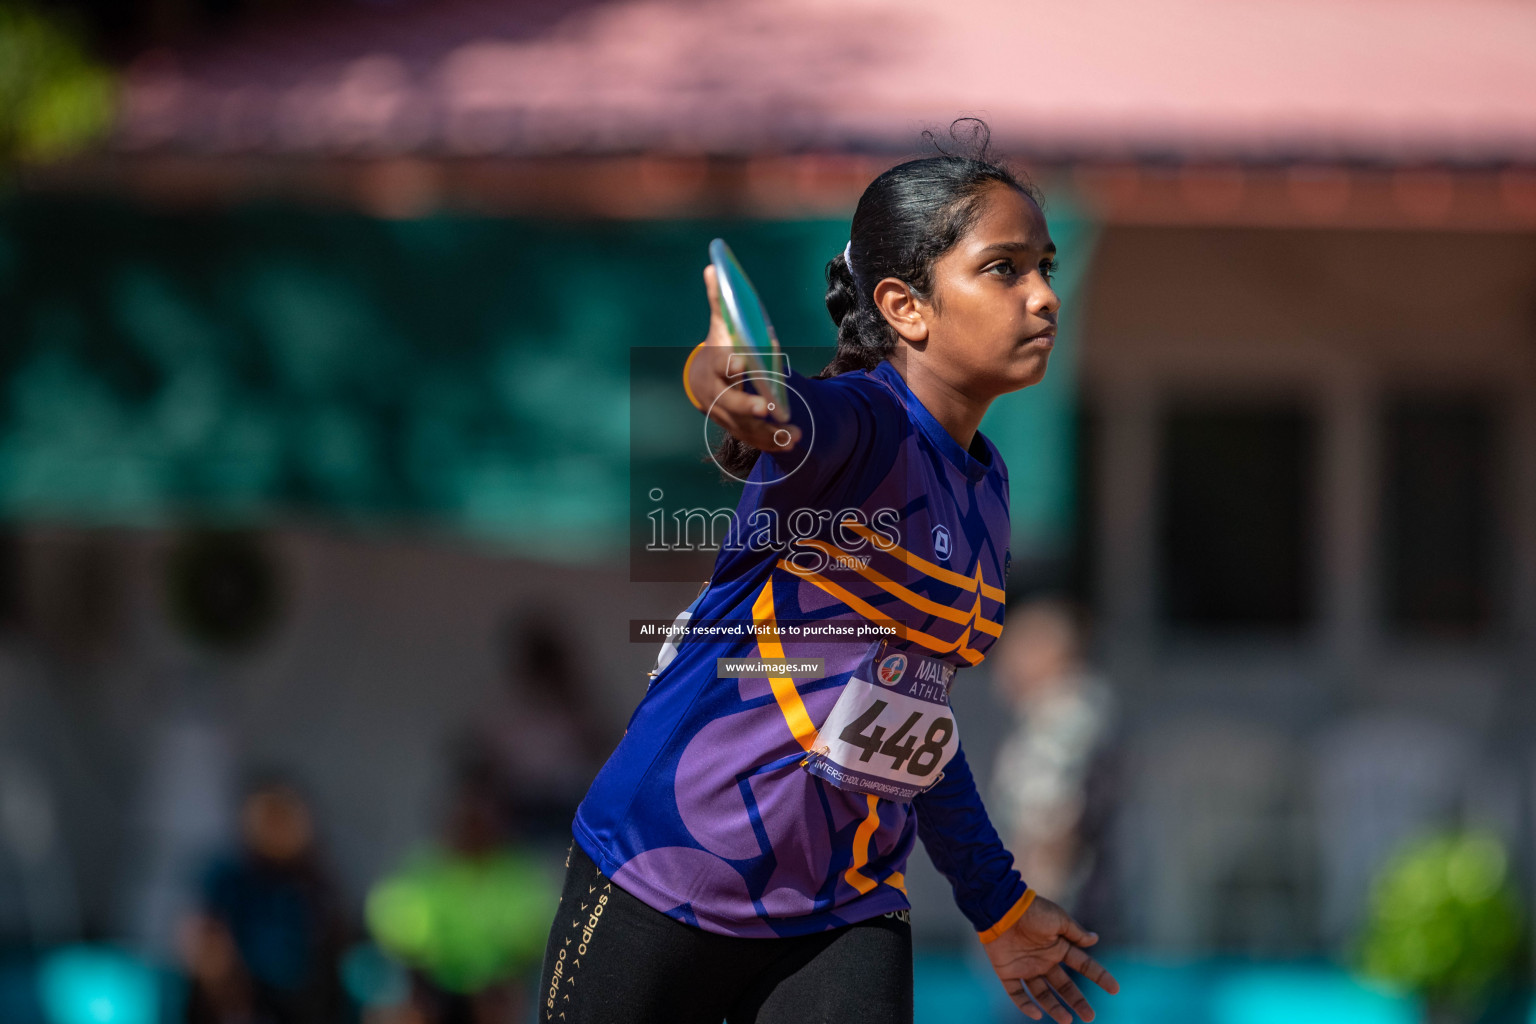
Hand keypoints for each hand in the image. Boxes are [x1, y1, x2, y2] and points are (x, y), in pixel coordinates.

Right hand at [686, 265, 800, 452]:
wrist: (702, 378)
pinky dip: (771, 442)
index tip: (745, 363)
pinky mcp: (736, 427)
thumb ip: (721, 300)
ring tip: (793, 434)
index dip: (733, 365)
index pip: (722, 364)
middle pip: (730, 401)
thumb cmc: (721, 345)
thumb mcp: (720, 323)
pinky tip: (792, 442)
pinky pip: (753, 437)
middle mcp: (716, 391)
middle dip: (749, 405)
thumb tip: (715, 267)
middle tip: (769, 407)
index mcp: (714, 364)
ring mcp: (725, 413)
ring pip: (745, 425)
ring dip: (768, 432)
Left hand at [983, 895, 1119, 1021]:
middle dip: (1077, 1001)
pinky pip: (1016, 993)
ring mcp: (1026, 967)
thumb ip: (1076, 933)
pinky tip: (1037, 1014)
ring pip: (1042, 993)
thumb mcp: (1059, 919)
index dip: (1099, 977)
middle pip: (1064, 985)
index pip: (1083, 966)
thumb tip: (1095, 940)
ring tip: (1067, 1021)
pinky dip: (1025, 1005)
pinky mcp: (1007, 971)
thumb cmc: (1033, 911)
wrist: (1001, 907)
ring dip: (1054, 1007)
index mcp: (1058, 947)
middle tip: (1090, 1017)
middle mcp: (1044, 960)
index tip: (1115, 989)